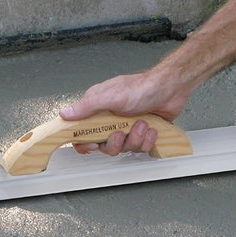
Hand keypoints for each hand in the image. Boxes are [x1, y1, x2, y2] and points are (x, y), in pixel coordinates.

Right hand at [59, 68, 190, 154]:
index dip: (85, 143)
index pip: (82, 133)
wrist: (170, 89)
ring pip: (124, 148)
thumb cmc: (142, 88)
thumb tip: (65, 114)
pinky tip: (151, 128)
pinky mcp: (141, 133)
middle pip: (104, 146)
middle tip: (122, 131)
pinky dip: (147, 139)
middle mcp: (110, 120)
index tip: (93, 144)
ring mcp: (126, 127)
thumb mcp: (111, 96)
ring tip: (142, 123)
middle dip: (116, 142)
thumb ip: (87, 107)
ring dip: (135, 138)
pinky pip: (140, 148)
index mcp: (98, 110)